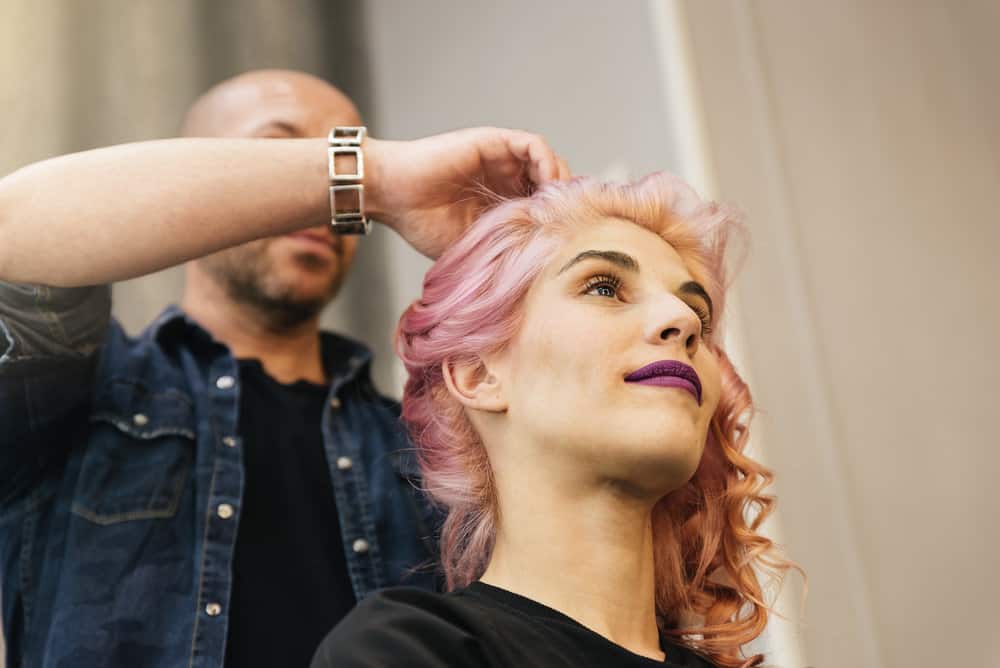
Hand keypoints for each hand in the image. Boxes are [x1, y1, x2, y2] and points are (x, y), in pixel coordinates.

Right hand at [364, 128, 570, 258]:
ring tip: (561, 207)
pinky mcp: (493, 142)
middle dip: (567, 202)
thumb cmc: (421, 223)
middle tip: (573, 224)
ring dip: (561, 182)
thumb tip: (537, 276)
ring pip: (549, 163)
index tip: (569, 240)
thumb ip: (502, 250)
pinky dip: (547, 163)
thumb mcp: (471, 246)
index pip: (546, 207)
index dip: (561, 220)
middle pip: (554, 183)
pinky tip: (547, 187)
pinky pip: (534, 146)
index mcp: (502, 203)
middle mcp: (506, 178)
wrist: (390, 195)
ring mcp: (502, 159)